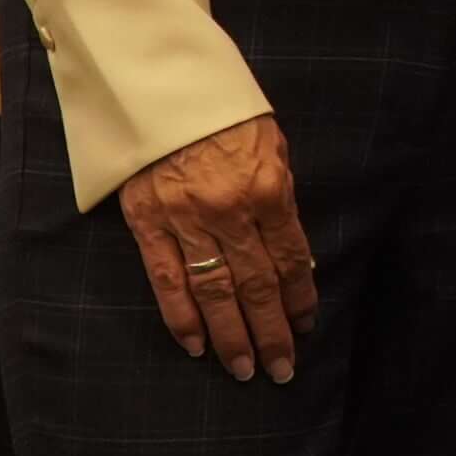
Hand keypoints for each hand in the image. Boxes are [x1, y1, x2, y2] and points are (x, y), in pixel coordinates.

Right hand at [118, 112, 316, 383]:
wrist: (162, 85)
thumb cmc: (225, 113)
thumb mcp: (271, 144)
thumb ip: (282, 200)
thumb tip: (296, 257)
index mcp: (269, 188)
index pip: (291, 259)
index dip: (299, 299)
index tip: (306, 327)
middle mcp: (230, 211)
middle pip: (256, 286)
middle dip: (272, 332)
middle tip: (282, 369)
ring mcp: (186, 221)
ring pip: (214, 293)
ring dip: (232, 337)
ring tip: (244, 369)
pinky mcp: (148, 225)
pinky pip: (167, 282)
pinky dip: (182, 318)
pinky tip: (197, 346)